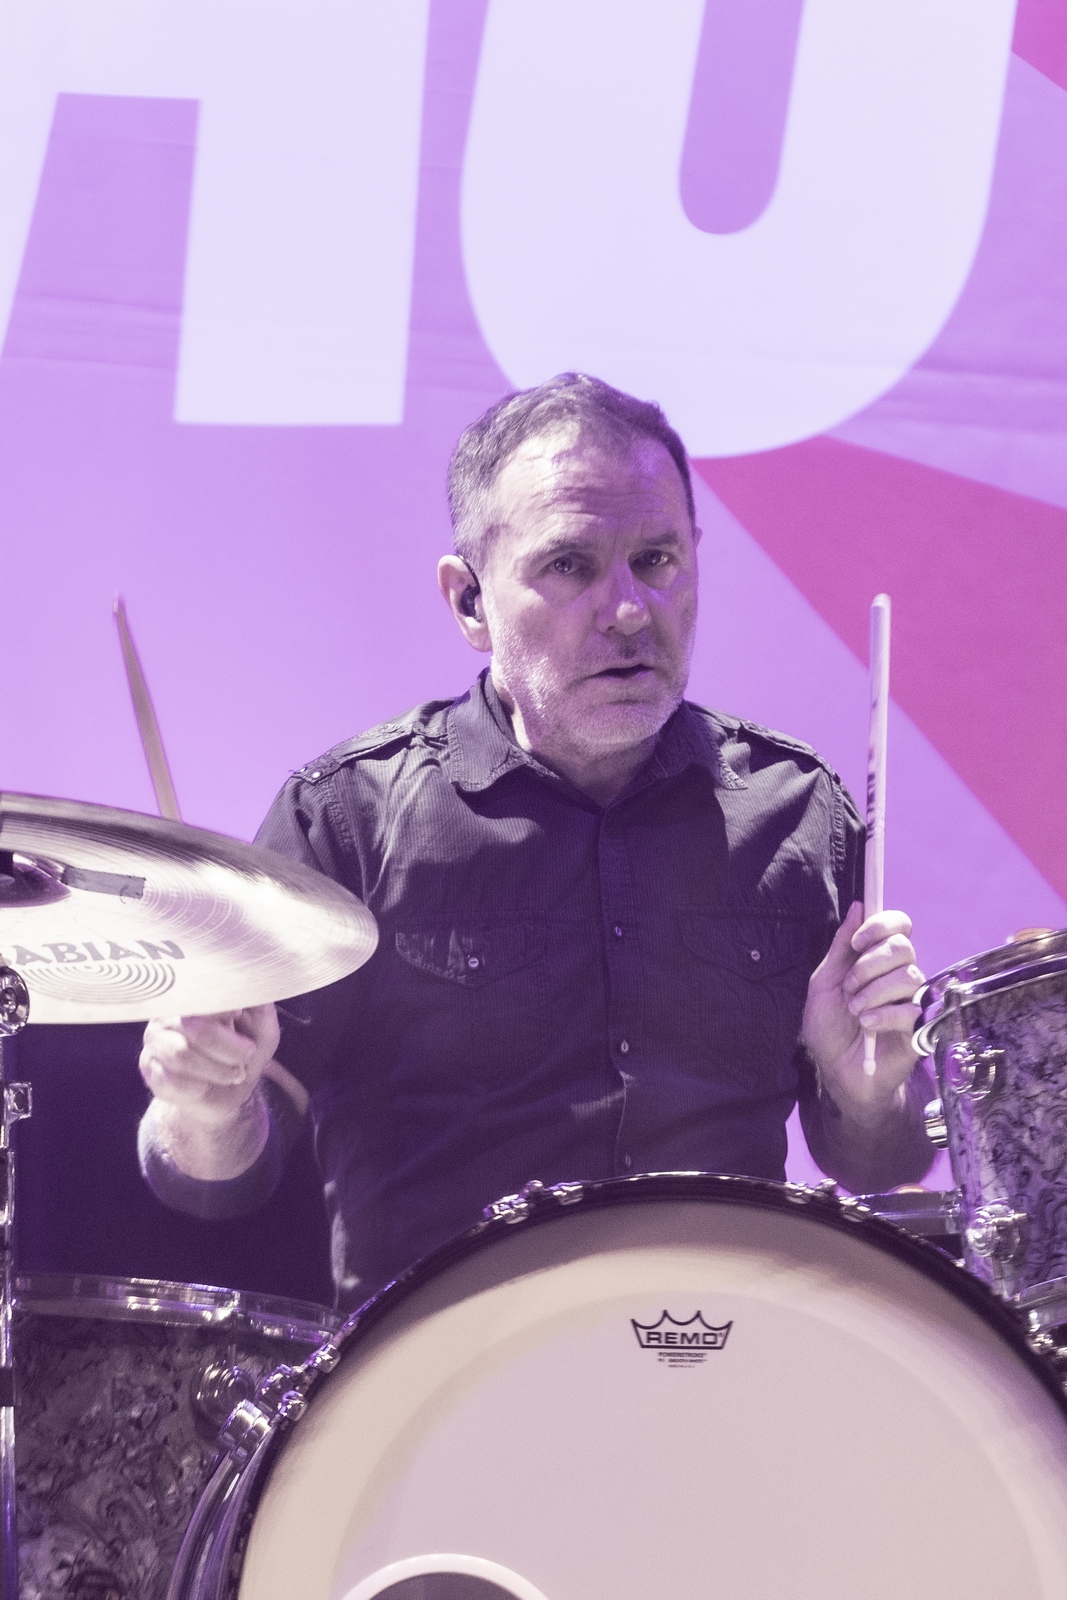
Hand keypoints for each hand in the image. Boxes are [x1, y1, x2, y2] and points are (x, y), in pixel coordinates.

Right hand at [140, 1005, 279, 1131]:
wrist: (225, 1093)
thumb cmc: (241, 1052)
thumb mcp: (261, 1029)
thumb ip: (259, 1006)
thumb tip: (255, 986)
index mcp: (193, 996)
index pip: (199, 994)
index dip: (221, 1005)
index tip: (239, 1014)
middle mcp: (166, 1015)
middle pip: (192, 1026)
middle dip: (227, 1046)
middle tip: (248, 1055)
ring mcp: (154, 1042)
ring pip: (181, 1054)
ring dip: (216, 1069)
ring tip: (233, 1074)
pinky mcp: (149, 1070)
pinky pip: (171, 1080)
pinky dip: (197, 1087)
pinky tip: (206, 1086)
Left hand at [801, 902, 924, 1124]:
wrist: (837, 1071)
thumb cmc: (830, 1029)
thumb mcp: (824, 984)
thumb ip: (840, 948)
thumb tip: (859, 906)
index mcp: (879, 961)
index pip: (899, 926)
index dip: (881, 925)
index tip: (857, 941)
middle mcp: (901, 975)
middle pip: (903, 947)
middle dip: (869, 964)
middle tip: (850, 987)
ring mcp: (913, 1001)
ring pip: (908, 976)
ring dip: (872, 992)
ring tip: (855, 1011)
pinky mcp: (920, 1029)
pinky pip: (911, 1009)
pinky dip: (882, 1015)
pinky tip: (867, 1026)